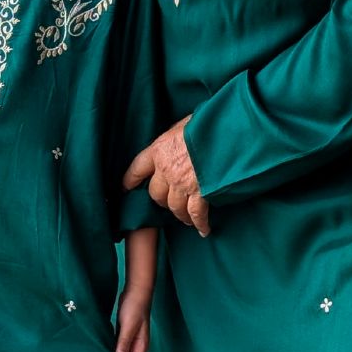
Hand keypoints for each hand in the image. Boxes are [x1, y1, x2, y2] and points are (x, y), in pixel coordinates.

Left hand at [115, 289, 150, 351]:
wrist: (135, 291)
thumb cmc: (134, 307)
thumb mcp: (129, 325)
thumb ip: (124, 342)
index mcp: (141, 347)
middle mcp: (136, 346)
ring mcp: (130, 340)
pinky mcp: (124, 333)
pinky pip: (117, 346)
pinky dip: (110, 348)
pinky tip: (102, 346)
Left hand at [124, 116, 210, 234]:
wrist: (226, 132)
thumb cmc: (206, 122)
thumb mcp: (184, 123)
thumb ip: (177, 135)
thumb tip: (182, 136)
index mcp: (159, 149)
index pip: (137, 168)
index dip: (130, 180)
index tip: (125, 188)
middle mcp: (167, 169)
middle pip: (156, 194)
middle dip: (162, 200)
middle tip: (170, 203)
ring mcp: (182, 183)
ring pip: (174, 207)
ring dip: (180, 214)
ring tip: (186, 218)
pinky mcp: (200, 193)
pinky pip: (196, 213)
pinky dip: (200, 223)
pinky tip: (203, 229)